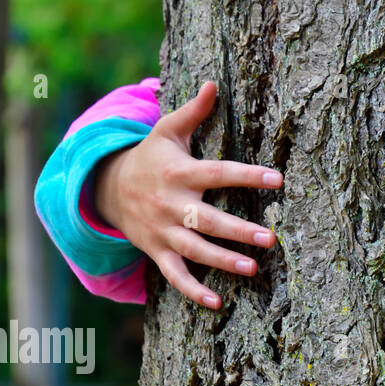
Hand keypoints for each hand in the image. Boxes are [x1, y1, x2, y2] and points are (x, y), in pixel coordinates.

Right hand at [92, 81, 282, 309]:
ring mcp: (164, 231)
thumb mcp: (167, 131)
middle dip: (239, 231)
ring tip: (254, 269)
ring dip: (222, 261)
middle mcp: (172, 205)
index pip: (218, 173)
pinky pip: (175, 275)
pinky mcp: (157, 251)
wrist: (107, 188)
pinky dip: (193, 290)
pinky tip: (216, 303)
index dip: (247, 176)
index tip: (278, 179)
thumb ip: (193, 112)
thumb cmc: (151, 156)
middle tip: (270, 238)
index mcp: (180, 173)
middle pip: (208, 220)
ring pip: (195, 250)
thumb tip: (213, 82)